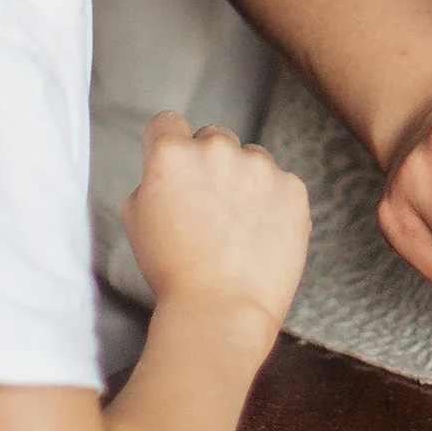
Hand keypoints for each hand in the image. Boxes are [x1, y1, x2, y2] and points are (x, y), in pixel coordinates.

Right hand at [125, 112, 311, 331]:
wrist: (223, 307)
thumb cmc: (174, 270)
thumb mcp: (137, 215)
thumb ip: (154, 177)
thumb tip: (170, 168)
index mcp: (171, 153)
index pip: (169, 123)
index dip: (171, 145)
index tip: (180, 166)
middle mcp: (218, 150)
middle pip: (214, 137)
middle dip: (211, 163)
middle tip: (211, 207)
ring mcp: (261, 168)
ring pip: (252, 159)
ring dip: (246, 180)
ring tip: (239, 226)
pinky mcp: (294, 189)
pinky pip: (282, 183)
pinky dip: (275, 202)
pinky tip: (262, 234)